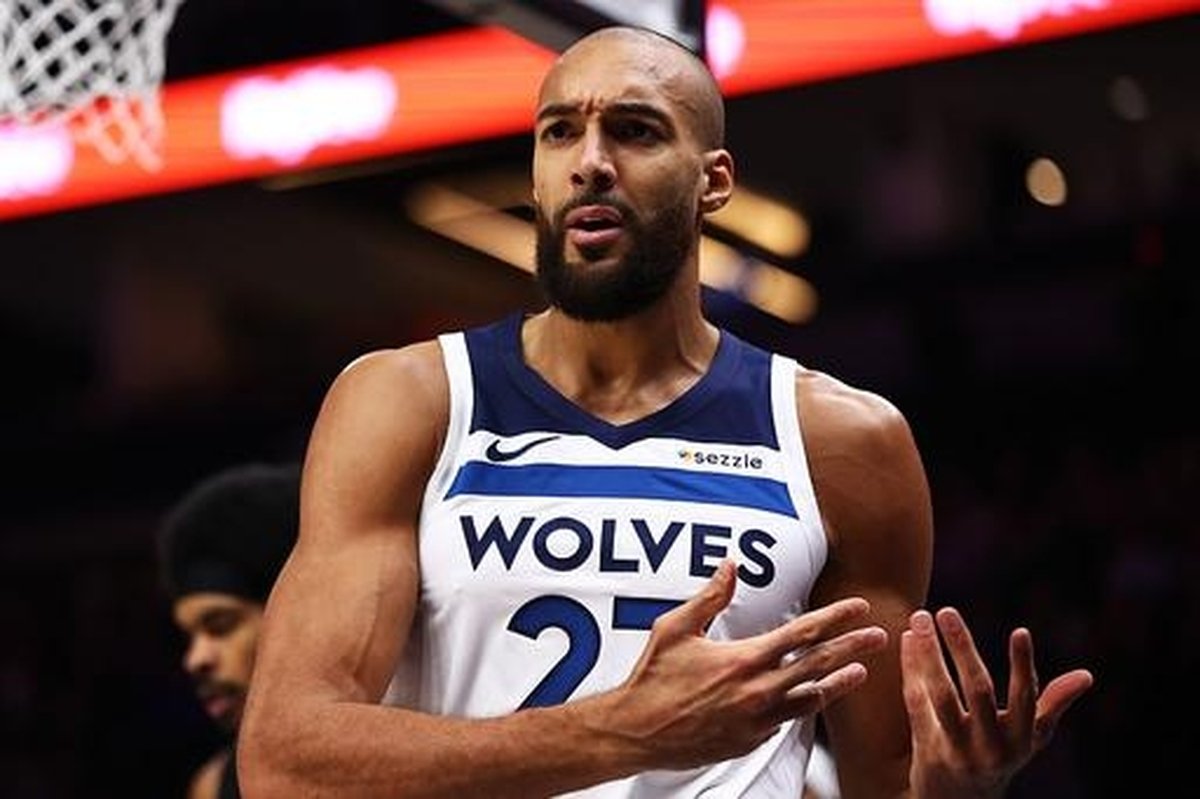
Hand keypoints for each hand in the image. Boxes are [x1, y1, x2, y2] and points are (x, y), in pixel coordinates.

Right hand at [599, 560, 887, 770]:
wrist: (636, 732)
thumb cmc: (652, 679)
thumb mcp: (676, 628)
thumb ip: (710, 597)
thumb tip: (731, 565)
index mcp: (744, 660)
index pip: (803, 634)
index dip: (835, 618)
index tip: (859, 608)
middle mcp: (758, 692)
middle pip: (818, 666)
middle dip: (853, 649)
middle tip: (879, 637)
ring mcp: (756, 721)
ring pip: (810, 700)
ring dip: (838, 684)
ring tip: (861, 673)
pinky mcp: (749, 742)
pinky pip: (784, 721)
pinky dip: (800, 706)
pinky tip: (808, 698)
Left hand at [901, 607, 1094, 798]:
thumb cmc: (999, 756)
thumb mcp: (1029, 737)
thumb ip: (1052, 704)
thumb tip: (1087, 676)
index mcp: (1022, 739)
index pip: (1026, 697)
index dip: (1024, 665)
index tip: (1021, 630)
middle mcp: (993, 747)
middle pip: (977, 690)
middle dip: (962, 647)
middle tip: (946, 610)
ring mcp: (959, 751)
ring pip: (941, 695)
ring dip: (928, 654)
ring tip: (919, 618)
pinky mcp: (927, 751)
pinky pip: (916, 705)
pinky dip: (910, 671)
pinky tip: (906, 641)